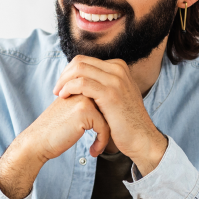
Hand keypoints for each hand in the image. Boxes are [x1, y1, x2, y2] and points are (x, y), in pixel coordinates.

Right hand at [23, 93, 112, 161]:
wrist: (37, 141)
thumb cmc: (53, 131)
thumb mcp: (70, 111)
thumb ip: (85, 105)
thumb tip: (108, 112)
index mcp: (79, 87)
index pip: (104, 102)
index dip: (105, 119)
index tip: (101, 136)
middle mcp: (82, 89)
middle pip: (109, 108)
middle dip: (108, 127)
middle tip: (102, 142)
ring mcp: (84, 98)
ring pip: (109, 117)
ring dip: (105, 137)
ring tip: (96, 148)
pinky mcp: (85, 111)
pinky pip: (104, 127)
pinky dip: (101, 142)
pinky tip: (93, 152)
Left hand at [53, 55, 166, 169]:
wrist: (141, 138)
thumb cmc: (124, 121)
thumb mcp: (115, 95)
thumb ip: (102, 84)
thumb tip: (81, 79)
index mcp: (118, 67)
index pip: (85, 60)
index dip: (69, 72)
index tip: (62, 86)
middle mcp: (118, 69)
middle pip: (80, 61)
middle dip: (64, 74)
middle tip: (57, 89)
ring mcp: (115, 80)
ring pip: (79, 69)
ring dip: (63, 81)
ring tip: (58, 94)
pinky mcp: (110, 94)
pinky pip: (82, 83)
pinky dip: (69, 88)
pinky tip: (63, 97)